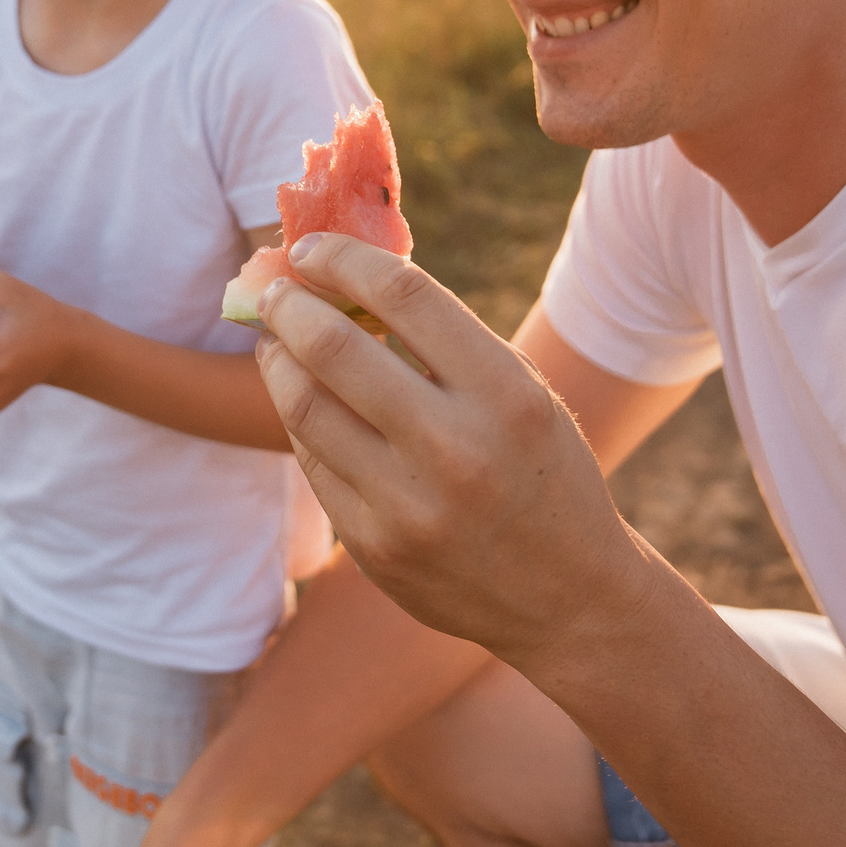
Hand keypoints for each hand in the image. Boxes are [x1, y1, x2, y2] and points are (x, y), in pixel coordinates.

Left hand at [251, 235, 650, 668]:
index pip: (405, 295)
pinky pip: (314, 464)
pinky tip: (303, 402)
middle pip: (334, 349)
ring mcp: (408, 506)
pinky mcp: (375, 547)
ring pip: (307, 408)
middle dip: (289, 306)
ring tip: (275, 342)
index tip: (311, 248)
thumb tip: (348, 280)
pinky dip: (300, 421)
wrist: (570, 598)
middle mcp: (456, 449)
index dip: (343, 259)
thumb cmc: (544, 473)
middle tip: (276, 292)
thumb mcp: (524, 394)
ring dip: (278, 362)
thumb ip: (447, 343)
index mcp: (506, 394)